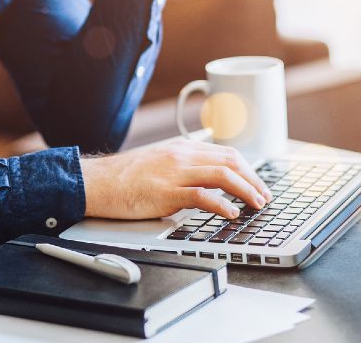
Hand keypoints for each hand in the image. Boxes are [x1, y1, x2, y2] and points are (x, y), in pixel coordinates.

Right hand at [80, 139, 273, 219]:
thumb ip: (181, 167)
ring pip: (222, 175)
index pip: (225, 153)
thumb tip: (204, 182)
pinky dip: (222, 204)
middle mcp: (182, 155)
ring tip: (257, 205)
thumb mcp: (158, 162)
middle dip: (254, 180)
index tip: (258, 183)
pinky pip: (202, 195)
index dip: (247, 169)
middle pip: (230, 161)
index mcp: (181, 148)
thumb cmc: (123, 178)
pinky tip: (232, 214)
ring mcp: (175, 172)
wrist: (95, 182)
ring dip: (246, 190)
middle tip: (265, 197)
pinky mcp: (166, 192)